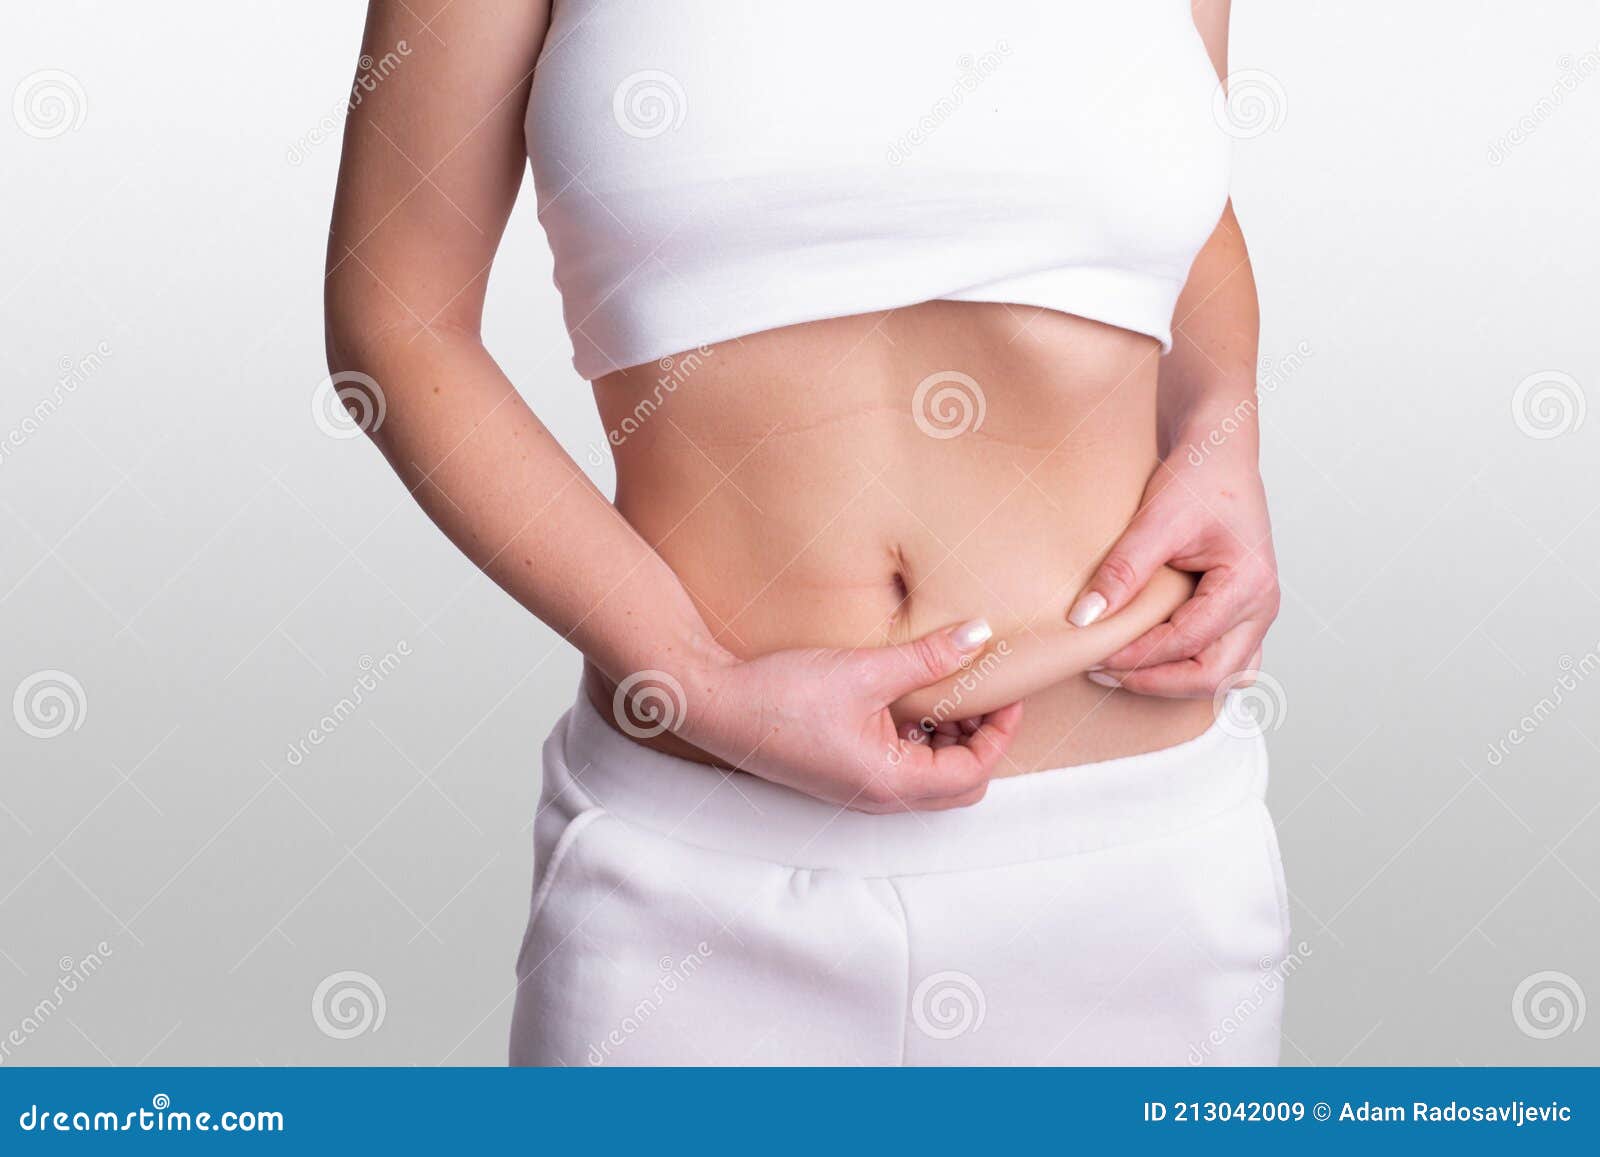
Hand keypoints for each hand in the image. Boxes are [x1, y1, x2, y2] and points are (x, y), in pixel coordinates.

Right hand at [653, 621, 1024, 812]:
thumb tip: (979, 637)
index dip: (999, 733)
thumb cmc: (782, 694)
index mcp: (891, 782)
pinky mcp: (844, 775)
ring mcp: (860, 791)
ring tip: (944, 691)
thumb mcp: (865, 670)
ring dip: (948, 742)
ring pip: (930, 779)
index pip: (974, 772)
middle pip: (959, 786)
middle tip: (980, 695)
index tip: (1006, 694)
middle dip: (979, 742)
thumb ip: (928, 657)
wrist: (714, 704)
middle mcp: (879, 798)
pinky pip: (900, 769)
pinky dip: (917, 740)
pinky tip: (905, 699)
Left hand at [1066, 444, 1278, 697]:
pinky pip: (1223, 662)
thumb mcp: (1157, 519)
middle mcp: (1262, 607)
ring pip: (1223, 677)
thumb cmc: (1199, 477)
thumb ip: (1123, 570)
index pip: (1189, 643)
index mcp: (1249, 584)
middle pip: (1213, 676)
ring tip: (1120, 670)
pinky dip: (1187, 670)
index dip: (1138, 656)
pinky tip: (1147, 661)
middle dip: (1154, 681)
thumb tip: (1085, 618)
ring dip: (1173, 682)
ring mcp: (1256, 614)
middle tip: (1100, 671)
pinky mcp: (1240, 614)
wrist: (1217, 454)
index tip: (1092, 655)